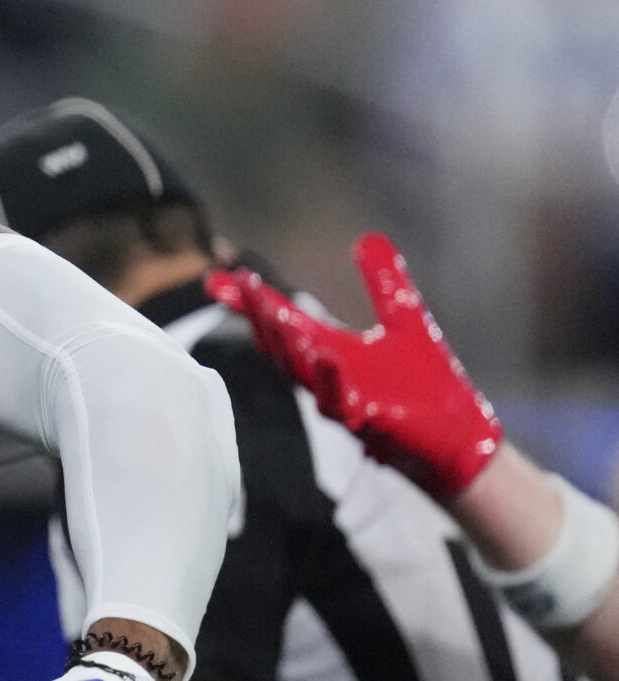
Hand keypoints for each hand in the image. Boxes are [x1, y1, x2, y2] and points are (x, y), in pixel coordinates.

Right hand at [207, 235, 500, 497]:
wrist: (460, 443)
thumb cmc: (429, 390)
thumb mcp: (404, 321)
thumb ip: (383, 282)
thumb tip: (367, 237)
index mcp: (331, 353)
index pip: (283, 323)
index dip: (252, 301)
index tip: (220, 277)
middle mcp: (328, 378)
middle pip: (282, 346)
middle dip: (261, 316)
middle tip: (243, 284)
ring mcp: (346, 402)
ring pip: (304, 375)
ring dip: (288, 346)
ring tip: (273, 314)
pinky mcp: (375, 423)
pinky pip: (345, 405)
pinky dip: (333, 383)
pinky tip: (327, 358)